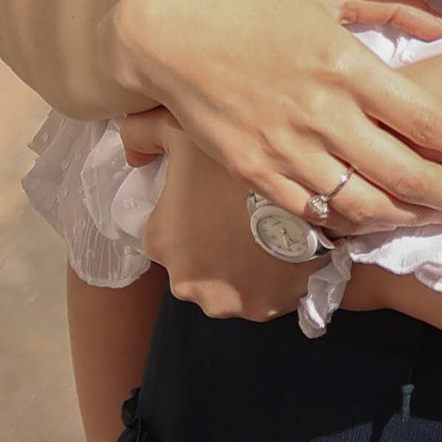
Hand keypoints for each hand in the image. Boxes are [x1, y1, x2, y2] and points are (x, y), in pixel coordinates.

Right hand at [115, 0, 441, 224]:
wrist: (171, 40)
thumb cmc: (254, 13)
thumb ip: (392, 8)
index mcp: (347, 67)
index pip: (427, 119)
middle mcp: (323, 114)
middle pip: (407, 173)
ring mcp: (288, 150)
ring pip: (366, 204)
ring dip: (413, 217)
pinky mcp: (258, 175)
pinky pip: (317, 214)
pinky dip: (354, 223)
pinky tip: (380, 219)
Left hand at [145, 129, 313, 319]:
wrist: (310, 193)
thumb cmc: (238, 164)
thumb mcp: (181, 129)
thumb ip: (141, 132)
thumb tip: (131, 154)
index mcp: (159, 240)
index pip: (166, 226)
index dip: (190, 208)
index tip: (215, 194)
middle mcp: (183, 281)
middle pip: (194, 258)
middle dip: (212, 240)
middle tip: (242, 210)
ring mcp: (223, 302)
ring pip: (226, 281)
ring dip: (239, 264)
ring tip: (266, 228)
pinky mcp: (260, 311)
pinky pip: (259, 293)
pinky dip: (268, 277)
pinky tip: (283, 247)